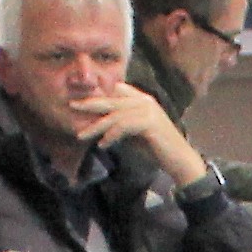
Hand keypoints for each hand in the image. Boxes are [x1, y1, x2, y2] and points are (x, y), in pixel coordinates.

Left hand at [89, 84, 205, 184]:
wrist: (180, 161)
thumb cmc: (157, 149)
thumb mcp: (135, 133)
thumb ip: (120, 124)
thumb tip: (100, 125)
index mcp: (142, 99)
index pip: (117, 90)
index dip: (99, 96)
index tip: (81, 103)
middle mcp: (145, 101)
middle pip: (112, 100)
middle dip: (90, 103)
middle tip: (72, 106)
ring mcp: (148, 111)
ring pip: (115, 115)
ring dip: (96, 126)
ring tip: (82, 135)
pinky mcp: (149, 123)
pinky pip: (123, 126)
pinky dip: (111, 135)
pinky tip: (102, 144)